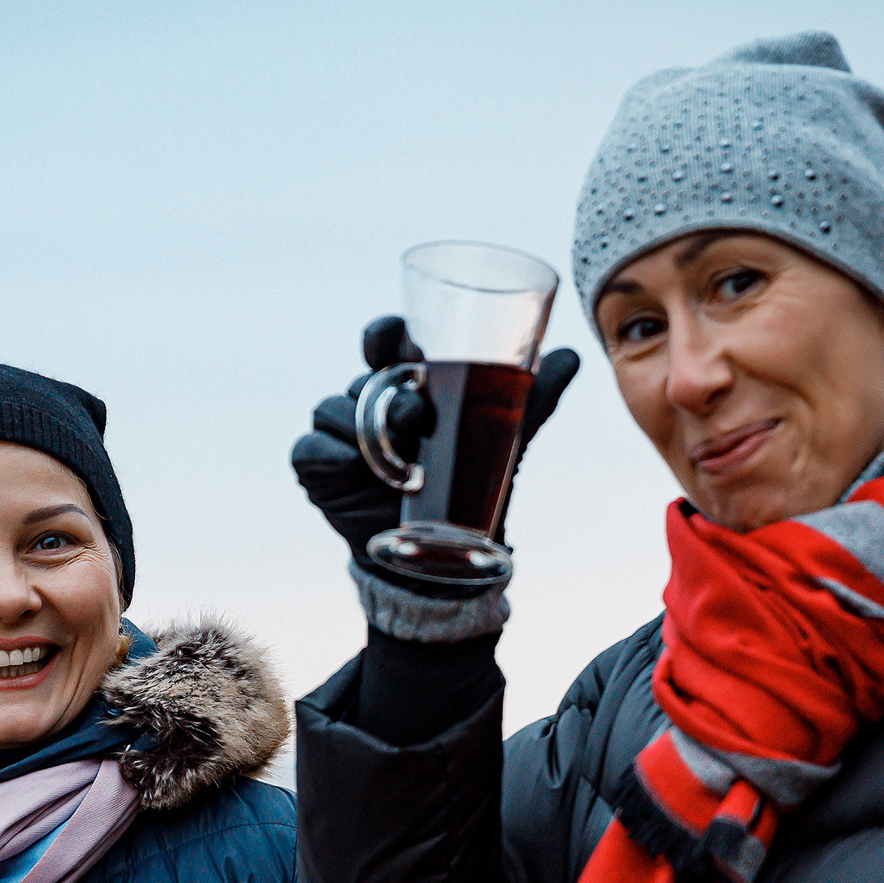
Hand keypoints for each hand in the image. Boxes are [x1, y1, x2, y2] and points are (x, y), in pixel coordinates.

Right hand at [290, 316, 579, 569]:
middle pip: (362, 378)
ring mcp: (340, 436)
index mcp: (406, 381)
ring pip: (332, 409)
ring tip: (397, 455)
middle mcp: (368, 402)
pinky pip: (310, 450)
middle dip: (384, 389)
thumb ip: (532, 396)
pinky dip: (327, 453)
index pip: (384, 342)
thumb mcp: (503, 437)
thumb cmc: (468, 477)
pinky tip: (347, 464)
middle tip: (414, 412)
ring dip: (359, 426)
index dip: (384, 334)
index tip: (394, 338)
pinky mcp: (319, 471)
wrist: (442, 549)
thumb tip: (573, 355)